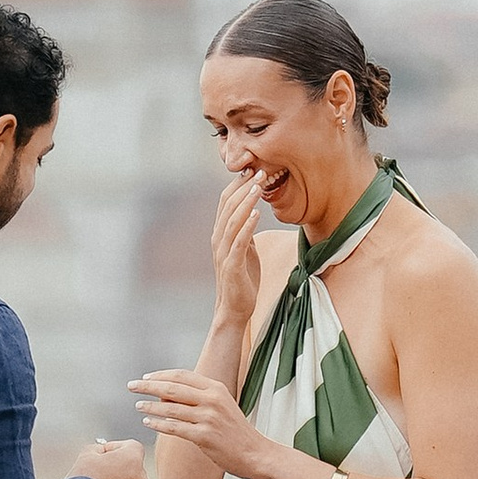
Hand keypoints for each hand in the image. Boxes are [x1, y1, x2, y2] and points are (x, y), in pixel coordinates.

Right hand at [71, 439, 148, 478]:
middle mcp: (141, 478)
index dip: (117, 449)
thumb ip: (99, 448)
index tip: (106, 454)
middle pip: (133, 469)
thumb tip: (102, 452)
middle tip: (101, 476)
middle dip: (119, 471)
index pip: (131, 447)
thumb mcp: (86, 455)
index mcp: (132, 459)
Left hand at [131, 368, 264, 478]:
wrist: (255, 453)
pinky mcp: (204, 436)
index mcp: (216, 388)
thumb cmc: (236, 431)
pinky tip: (148, 422)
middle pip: (172, 387)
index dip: (161, 375)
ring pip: (170, 407)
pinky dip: (158, 424)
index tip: (146, 378)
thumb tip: (167, 394)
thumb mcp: (222, 405)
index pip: (182, 375)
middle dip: (148, 386)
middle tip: (132, 386)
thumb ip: (199, 397)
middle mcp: (212, 399)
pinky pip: (174, 428)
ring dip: (150, 406)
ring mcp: (208, 418)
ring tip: (138, 405)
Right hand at [210, 174, 268, 328]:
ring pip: (233, 220)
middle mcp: (218, 239)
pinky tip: (258, 213)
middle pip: (227, 206)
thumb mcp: (245, 250)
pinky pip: (240, 241)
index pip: (226, 202)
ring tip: (259, 186)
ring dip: (247, 201)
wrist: (235, 309)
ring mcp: (223, 252)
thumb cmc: (242, 279)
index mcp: (220, 234)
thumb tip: (253, 215)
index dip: (238, 185)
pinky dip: (248, 225)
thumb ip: (245, 233)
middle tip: (259, 170)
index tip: (253, 169)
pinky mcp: (232, 265)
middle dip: (243, 187)